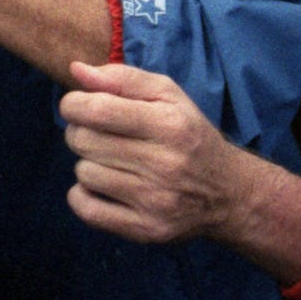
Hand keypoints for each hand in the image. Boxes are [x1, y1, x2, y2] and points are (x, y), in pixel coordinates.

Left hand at [61, 61, 246, 244]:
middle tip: (100, 135)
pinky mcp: (146, 229)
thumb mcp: (167, 95)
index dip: (73, 104)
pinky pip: (86, 209)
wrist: (227, 193)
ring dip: (89, 164)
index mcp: (169, 125)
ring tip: (113, 162)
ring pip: (84, 173)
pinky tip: (103, 187)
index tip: (78, 106)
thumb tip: (76, 70)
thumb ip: (121, 78)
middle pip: (84, 141)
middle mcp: (164, 164)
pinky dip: (83, 196)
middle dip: (81, 132)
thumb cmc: (188, 135)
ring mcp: (155, 201)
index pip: (97, 110)